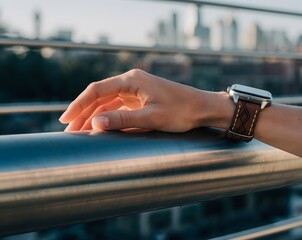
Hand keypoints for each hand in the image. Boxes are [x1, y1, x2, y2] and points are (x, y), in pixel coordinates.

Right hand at [59, 69, 233, 131]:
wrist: (203, 108)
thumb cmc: (182, 111)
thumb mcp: (152, 117)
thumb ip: (123, 120)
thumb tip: (95, 123)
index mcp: (132, 80)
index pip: (97, 90)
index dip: (79, 105)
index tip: (66, 120)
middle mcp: (132, 82)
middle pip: (100, 96)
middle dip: (84, 113)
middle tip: (69, 131)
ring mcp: (137, 90)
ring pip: (108, 103)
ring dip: (94, 116)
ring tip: (79, 132)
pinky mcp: (142, 99)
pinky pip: (119, 107)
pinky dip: (108, 117)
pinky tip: (100, 128)